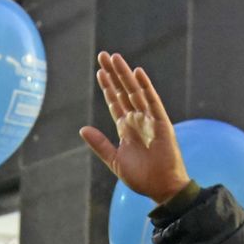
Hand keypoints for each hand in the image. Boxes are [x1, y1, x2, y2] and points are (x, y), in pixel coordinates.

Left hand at [78, 51, 189, 203]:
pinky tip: (138, 73)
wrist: (161, 188)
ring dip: (125, 74)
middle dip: (113, 73)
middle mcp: (137, 119)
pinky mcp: (161, 124)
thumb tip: (82, 129)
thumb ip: (100, 144)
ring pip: (135, 91)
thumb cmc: (141, 177)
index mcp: (126, 127)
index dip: (107, 86)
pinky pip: (152, 101)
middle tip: (103, 55)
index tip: (100, 71)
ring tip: (115, 58)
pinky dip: (145, 87)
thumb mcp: (114, 160)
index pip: (115, 101)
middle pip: (123, 90)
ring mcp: (149, 120)